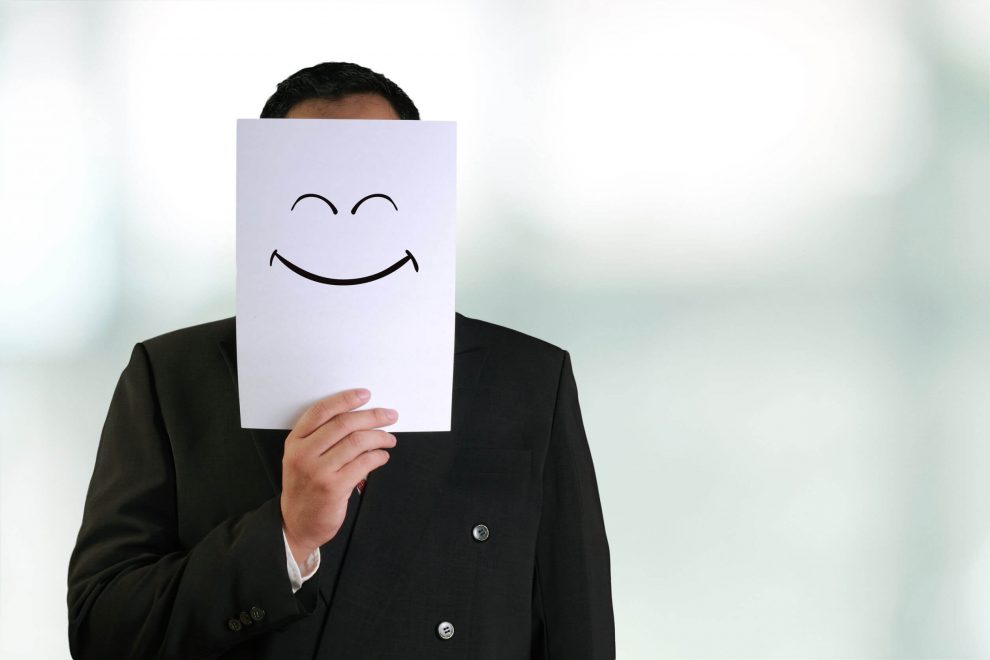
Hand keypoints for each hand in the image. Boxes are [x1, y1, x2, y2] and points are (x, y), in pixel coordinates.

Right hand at [280, 388, 397, 565]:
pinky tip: (382, 456)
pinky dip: (378, 457)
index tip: (364, 395)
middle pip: (344, 424)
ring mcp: (318, 471)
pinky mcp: (334, 488)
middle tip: (389, 415)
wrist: (297, 524)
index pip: (321, 411)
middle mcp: (304, 454)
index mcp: (295, 442)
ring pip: (357, 442)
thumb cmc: (305, 488)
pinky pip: (364, 464)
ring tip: (389, 438)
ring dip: (380, 437)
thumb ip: (322, 438)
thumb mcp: (302, 458)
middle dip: (372, 416)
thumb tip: (360, 419)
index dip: (345, 399)